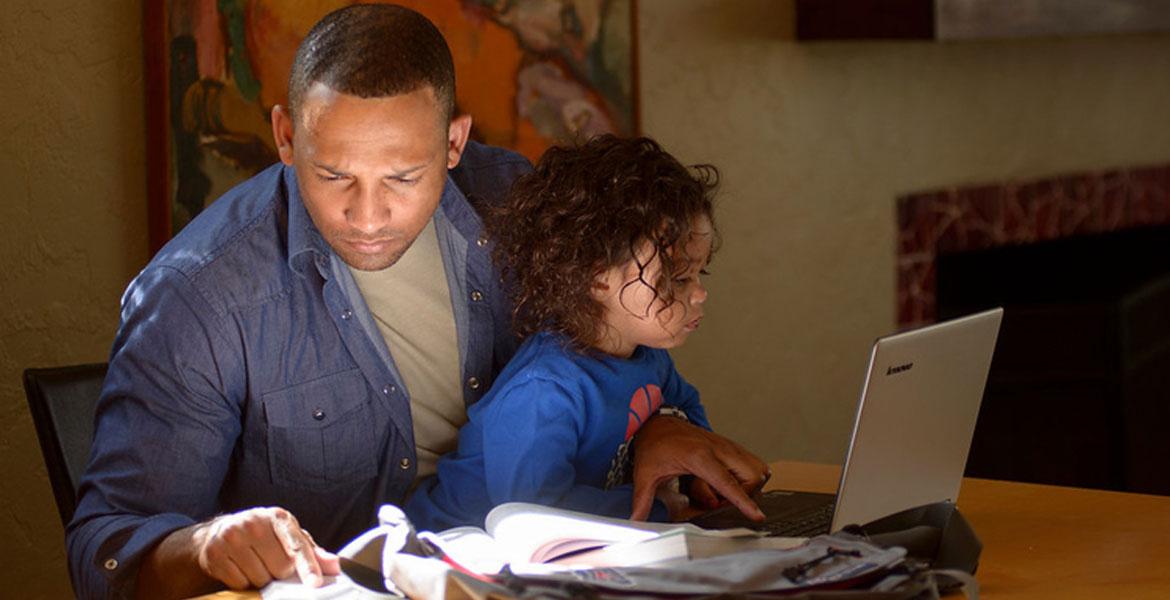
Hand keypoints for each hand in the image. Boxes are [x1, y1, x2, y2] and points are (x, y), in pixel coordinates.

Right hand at [191, 507, 339, 589]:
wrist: (223, 530)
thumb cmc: (265, 535)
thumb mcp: (289, 536)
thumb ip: (312, 551)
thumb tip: (335, 566)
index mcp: (277, 517)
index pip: (296, 545)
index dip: (307, 566)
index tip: (315, 583)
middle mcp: (253, 524)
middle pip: (280, 568)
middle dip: (281, 572)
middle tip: (273, 562)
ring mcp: (232, 538)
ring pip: (260, 579)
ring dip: (263, 579)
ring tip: (257, 563)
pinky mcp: (215, 554)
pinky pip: (240, 584)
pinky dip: (244, 582)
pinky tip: (242, 568)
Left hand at [629, 415, 769, 521]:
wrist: (657, 421)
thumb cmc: (654, 444)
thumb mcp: (645, 474)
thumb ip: (642, 500)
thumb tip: (636, 521)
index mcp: (699, 456)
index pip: (727, 482)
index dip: (742, 501)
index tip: (756, 515)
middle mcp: (717, 448)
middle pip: (752, 474)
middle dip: (747, 494)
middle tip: (723, 502)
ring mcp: (725, 445)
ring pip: (756, 467)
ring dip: (747, 485)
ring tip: (723, 492)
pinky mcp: (728, 445)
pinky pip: (749, 462)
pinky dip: (743, 476)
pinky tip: (723, 482)